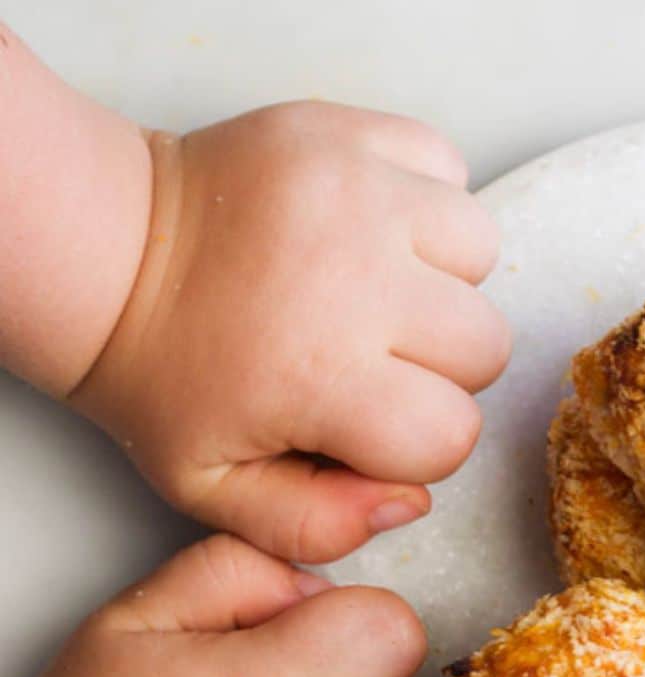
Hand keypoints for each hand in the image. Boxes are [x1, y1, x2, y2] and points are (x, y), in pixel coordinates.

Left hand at [71, 101, 509, 562]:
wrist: (109, 253)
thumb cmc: (165, 377)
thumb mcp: (214, 488)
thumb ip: (315, 527)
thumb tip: (412, 501)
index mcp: (324, 377)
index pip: (454, 434)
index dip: (421, 444)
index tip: (371, 425)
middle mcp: (357, 279)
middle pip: (486, 345)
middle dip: (443, 367)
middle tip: (377, 357)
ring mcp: (360, 192)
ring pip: (480, 252)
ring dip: (444, 280)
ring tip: (379, 287)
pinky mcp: (352, 132)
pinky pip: (448, 168)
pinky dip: (426, 202)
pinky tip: (372, 230)